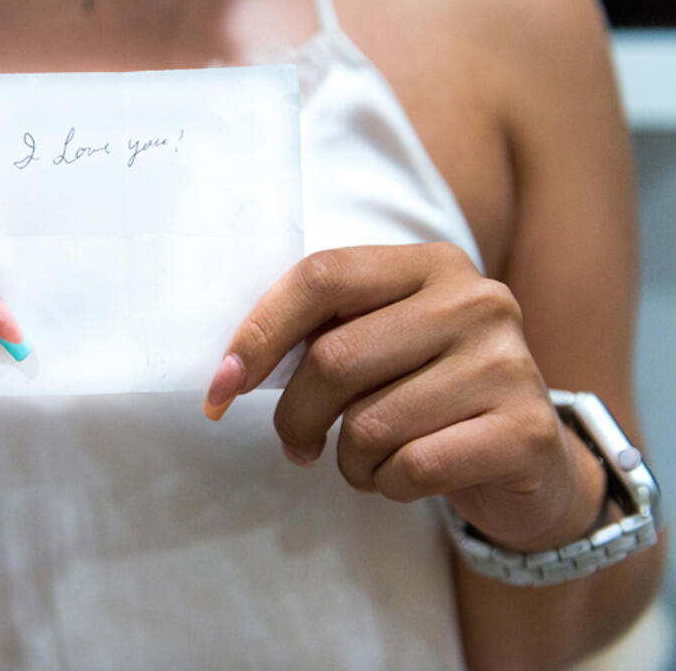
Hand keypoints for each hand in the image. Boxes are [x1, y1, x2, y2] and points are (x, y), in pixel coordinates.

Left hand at [203, 242, 604, 550]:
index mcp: (430, 265)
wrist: (530, 461)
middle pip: (334, 358)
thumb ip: (319, 336)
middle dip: (294, 415)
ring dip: (348, 460)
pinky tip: (403, 477)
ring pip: (369, 423)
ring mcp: (508, 363)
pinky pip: (412, 466)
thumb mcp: (378, 344)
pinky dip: (387, 485)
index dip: (259, 333)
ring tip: (368, 461)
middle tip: (296, 443)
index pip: (320, 277)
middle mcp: (476, 300)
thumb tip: (228, 375)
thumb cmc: (427, 395)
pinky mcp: (526, 431)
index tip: (221, 387)